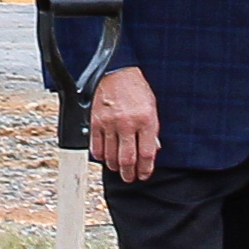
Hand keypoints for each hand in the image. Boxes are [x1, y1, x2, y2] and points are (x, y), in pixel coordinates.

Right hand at [88, 64, 162, 183]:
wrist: (115, 71)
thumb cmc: (135, 87)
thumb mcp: (151, 106)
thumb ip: (152, 130)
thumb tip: (152, 149)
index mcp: (145, 119)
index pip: (146, 153)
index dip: (146, 168)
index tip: (144, 174)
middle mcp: (127, 123)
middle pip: (128, 159)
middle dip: (129, 174)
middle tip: (130, 178)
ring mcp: (110, 123)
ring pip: (111, 156)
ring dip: (115, 167)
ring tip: (118, 169)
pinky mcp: (95, 122)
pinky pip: (96, 147)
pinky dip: (100, 156)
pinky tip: (105, 157)